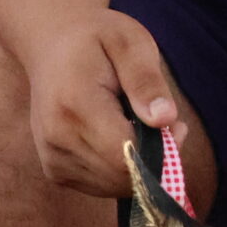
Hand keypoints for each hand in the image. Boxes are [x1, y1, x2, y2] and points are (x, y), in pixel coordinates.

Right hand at [11, 7, 189, 197]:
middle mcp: (56, 139)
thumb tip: (165, 119)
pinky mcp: (55, 171)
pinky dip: (122, 171)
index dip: (161, 149)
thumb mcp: (130, 42)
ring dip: (140, 165)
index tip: (175, 124)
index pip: (124, 154)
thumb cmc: (97, 39)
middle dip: (156, 157)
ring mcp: (52, 159)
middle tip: (167, 123)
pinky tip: (123, 138)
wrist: (51, 45)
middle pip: (121, 176)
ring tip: (141, 124)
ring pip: (113, 186)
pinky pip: (101, 187)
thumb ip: (147, 81)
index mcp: (74, 105)